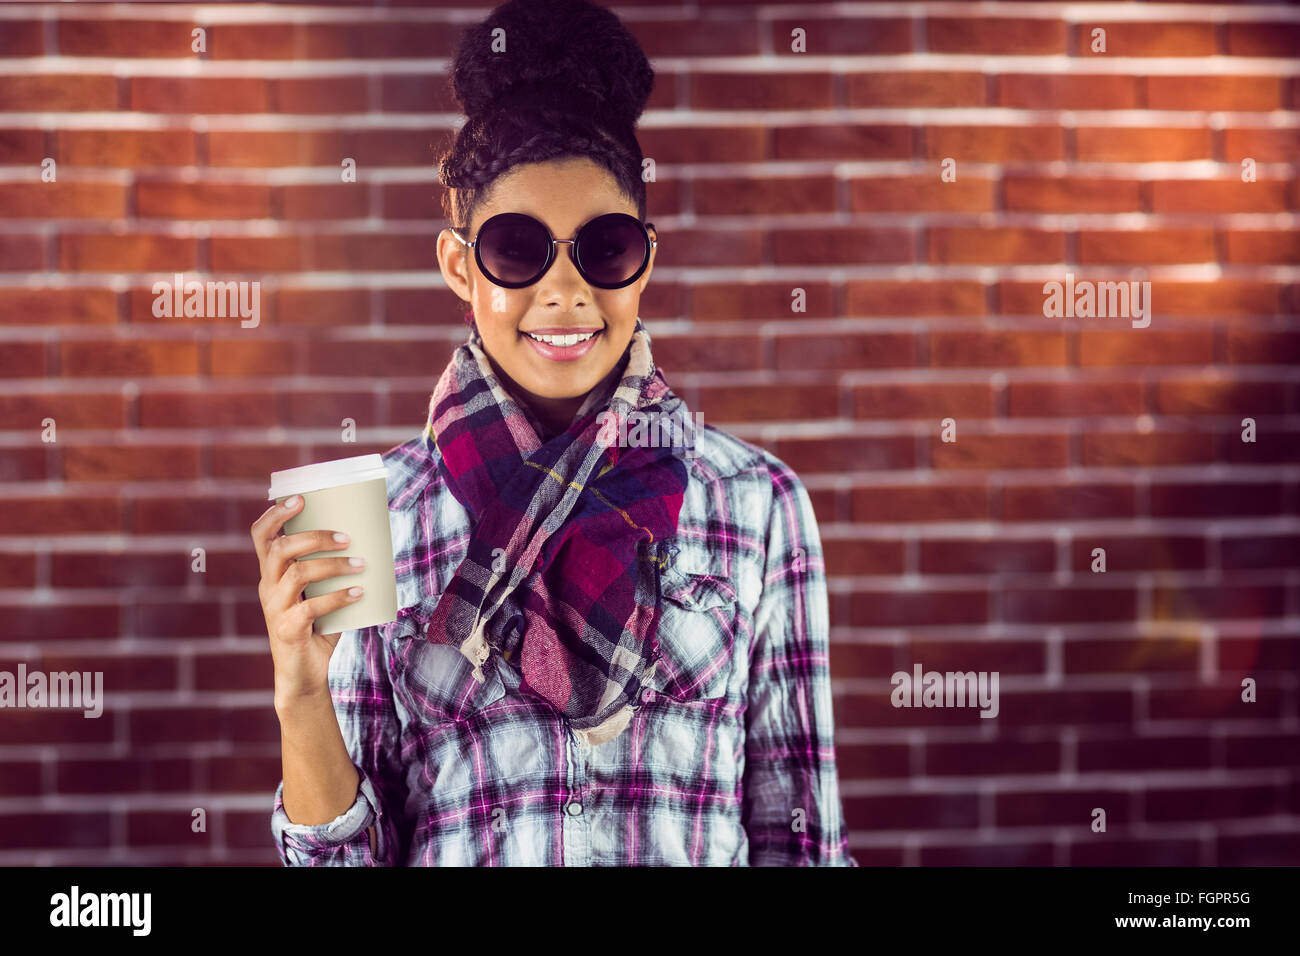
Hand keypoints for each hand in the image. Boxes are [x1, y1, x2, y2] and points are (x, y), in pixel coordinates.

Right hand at [251, 495, 365, 709]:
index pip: (261, 536)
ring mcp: (275, 610)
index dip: (275, 514)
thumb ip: (334, 572)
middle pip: (279, 549)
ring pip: (297, 574)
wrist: (305, 676)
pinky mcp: (287, 630)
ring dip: (333, 565)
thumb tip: (374, 542)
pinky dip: (338, 597)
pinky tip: (360, 592)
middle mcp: (268, 588)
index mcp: (272, 574)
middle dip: (314, 537)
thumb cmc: (317, 628)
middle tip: (347, 537)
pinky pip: (311, 608)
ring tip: (361, 563)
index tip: (300, 498)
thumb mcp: (321, 593)